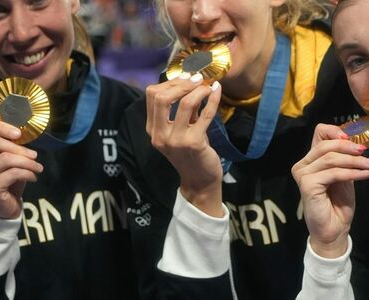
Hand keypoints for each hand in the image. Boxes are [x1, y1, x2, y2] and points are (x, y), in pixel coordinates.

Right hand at [0, 120, 43, 218]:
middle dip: (19, 148)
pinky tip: (33, 177)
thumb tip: (27, 132)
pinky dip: (27, 173)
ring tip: (37, 167)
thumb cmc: (9, 181)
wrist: (5, 209)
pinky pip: (12, 173)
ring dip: (27, 162)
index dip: (1, 126)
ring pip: (6, 158)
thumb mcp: (9, 161)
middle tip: (34, 156)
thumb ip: (11, 147)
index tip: (19, 134)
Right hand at [145, 73, 223, 216]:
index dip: (169, 82)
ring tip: (208, 86)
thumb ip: (181, 110)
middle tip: (197, 79)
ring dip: (199, 90)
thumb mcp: (181, 130)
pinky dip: (212, 99)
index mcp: (153, 129)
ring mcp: (176, 140)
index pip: (151, 96)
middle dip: (181, 83)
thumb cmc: (192, 153)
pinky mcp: (194, 143)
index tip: (185, 77)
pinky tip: (217, 91)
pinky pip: (205, 114)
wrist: (200, 180)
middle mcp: (160, 135)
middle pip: (161, 97)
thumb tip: (191, 81)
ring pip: (184, 103)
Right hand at [292, 124, 368, 257]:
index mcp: (310, 160)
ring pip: (331, 159)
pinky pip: (334, 173)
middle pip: (326, 144)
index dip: (336, 132)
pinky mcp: (307, 185)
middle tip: (366, 152)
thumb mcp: (344, 176)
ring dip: (355, 161)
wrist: (334, 229)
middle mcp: (303, 165)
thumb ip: (344, 159)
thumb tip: (357, 142)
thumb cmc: (338, 204)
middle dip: (349, 147)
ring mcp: (302, 174)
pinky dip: (352, 173)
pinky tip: (366, 175)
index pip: (319, 132)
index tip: (355, 140)